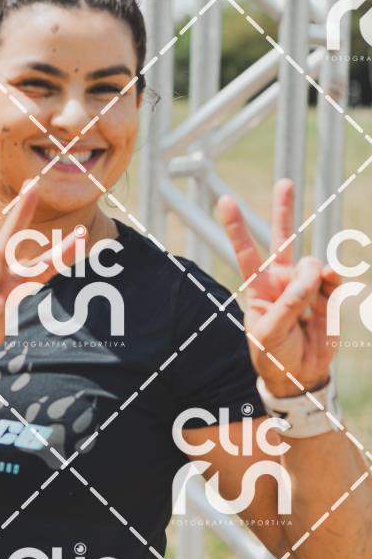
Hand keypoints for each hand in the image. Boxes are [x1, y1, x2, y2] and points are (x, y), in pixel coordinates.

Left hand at [218, 178, 340, 397]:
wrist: (299, 374)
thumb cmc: (274, 354)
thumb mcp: (270, 332)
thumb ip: (290, 302)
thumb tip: (313, 269)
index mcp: (259, 288)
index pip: (246, 253)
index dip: (236, 227)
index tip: (225, 200)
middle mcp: (282, 280)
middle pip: (283, 239)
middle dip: (283, 210)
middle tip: (284, 183)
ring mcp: (306, 284)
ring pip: (311, 263)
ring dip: (312, 277)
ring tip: (311, 300)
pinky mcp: (328, 293)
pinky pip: (332, 276)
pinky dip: (332, 278)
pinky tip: (331, 279)